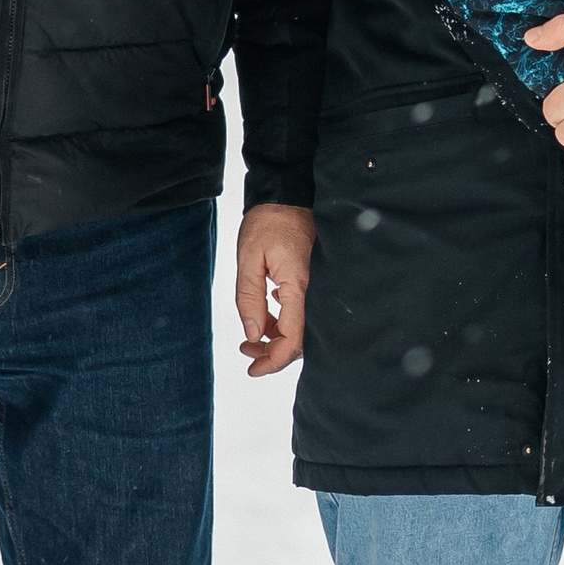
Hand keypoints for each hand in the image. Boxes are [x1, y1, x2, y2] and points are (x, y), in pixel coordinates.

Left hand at [236, 201, 313, 376]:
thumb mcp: (249, 260)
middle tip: (247, 354)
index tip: (253, 370)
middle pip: (301, 340)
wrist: (288, 195)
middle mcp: (314, 291)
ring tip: (251, 338)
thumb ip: (250, 299)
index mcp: (299, 287)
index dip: (274, 361)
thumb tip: (253, 335)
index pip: (293, 340)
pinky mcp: (314, 280)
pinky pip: (303, 311)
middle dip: (273, 353)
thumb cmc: (268, 222)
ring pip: (302, 327)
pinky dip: (284, 322)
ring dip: (278, 337)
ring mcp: (316, 286)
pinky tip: (266, 316)